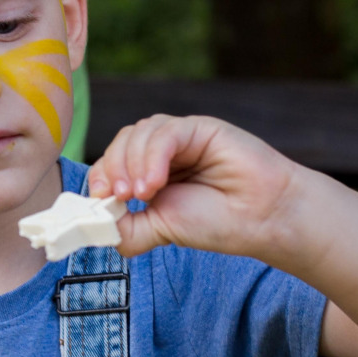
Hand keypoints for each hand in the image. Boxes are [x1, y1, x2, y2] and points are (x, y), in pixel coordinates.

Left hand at [86, 114, 303, 258]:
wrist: (263, 218)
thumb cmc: (218, 222)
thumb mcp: (159, 229)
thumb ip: (125, 228)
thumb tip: (94, 224)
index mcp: (148, 174)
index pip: (110, 166)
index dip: (100, 179)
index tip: (101, 201)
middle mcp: (161, 152)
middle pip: (119, 145)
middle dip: (112, 170)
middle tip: (121, 198)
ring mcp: (179, 137)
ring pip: (137, 134)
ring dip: (131, 165)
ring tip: (144, 194)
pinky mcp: (198, 127)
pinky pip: (164, 133)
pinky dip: (152, 157)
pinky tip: (156, 182)